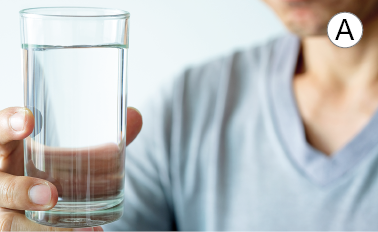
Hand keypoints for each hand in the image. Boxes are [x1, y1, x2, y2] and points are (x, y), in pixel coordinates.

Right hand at [0, 107, 142, 230]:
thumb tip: (136, 117)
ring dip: (40, 230)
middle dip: (20, 191)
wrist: (32, 200)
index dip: (8, 123)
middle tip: (52, 195)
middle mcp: (0, 177)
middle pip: (0, 186)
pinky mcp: (12, 224)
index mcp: (9, 149)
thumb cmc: (47, 169)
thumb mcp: (63, 153)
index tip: (29, 120)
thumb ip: (96, 139)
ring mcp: (2, 207)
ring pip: (7, 222)